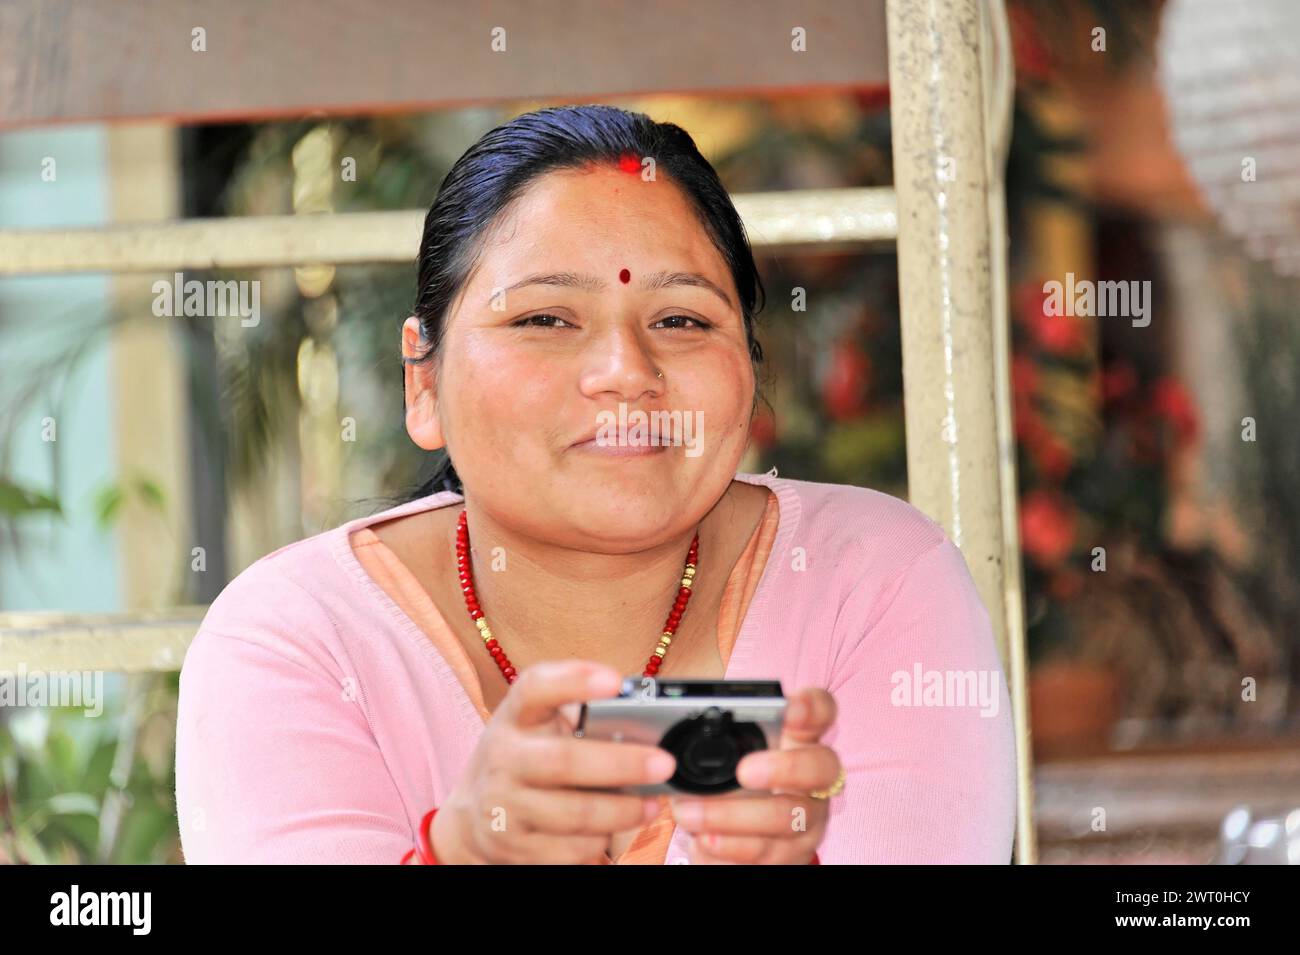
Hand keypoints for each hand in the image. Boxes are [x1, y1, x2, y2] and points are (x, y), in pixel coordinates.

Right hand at [429, 660, 674, 863]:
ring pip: (575, 813)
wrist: (473, 818)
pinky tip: (613, 829)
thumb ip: (580, 718)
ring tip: (651, 805)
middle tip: (664, 764)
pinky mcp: (514, 847)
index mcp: (514, 716)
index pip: (536, 687)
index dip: (574, 680)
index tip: (615, 681)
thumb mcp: (537, 727)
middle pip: (564, 760)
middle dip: (622, 763)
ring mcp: (504, 806)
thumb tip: (646, 725)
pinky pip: (570, 848)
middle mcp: (503, 757)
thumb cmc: (524, 758)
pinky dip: (600, 840)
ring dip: (622, 811)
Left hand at [669, 686, 839, 863]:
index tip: (789, 709)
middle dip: (784, 768)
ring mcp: (809, 819)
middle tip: (743, 772)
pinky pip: (768, 854)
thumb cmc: (732, 788)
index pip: (821, 711)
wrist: (740, 843)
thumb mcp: (729, 759)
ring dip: (734, 816)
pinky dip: (732, 848)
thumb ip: (715, 743)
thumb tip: (663, 737)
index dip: (812, 707)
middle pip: (821, 766)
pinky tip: (706, 841)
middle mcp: (813, 778)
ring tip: (691, 813)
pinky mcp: (794, 855)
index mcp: (799, 739)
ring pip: (787, 817)